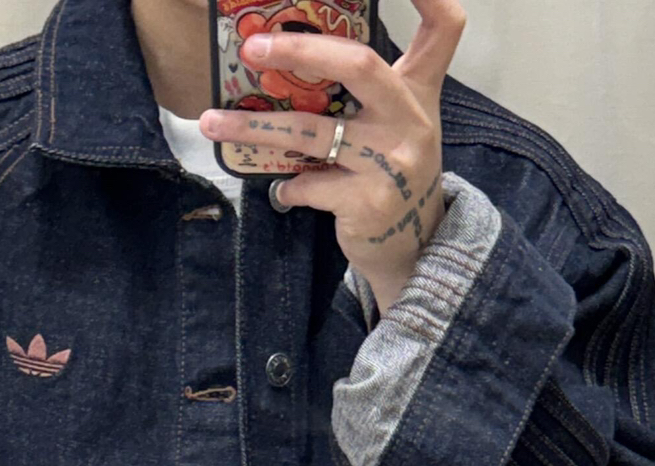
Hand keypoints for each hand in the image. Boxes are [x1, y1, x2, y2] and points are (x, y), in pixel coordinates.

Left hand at [198, 0, 465, 315]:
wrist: (412, 247)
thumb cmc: (390, 170)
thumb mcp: (394, 121)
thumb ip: (363, 84)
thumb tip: (285, 52)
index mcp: (417, 90)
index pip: (442, 29)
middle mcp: (409, 119)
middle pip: (359, 65)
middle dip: (300, 52)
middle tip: (254, 49)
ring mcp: (391, 162)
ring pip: (312, 131)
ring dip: (255, 127)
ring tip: (213, 122)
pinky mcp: (368, 202)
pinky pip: (309, 184)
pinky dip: (287, 185)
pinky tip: (281, 187)